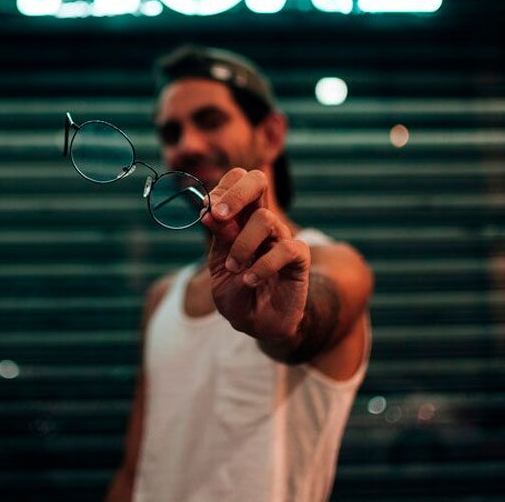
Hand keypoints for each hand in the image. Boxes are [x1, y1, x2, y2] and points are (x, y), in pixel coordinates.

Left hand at [202, 168, 310, 340]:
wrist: (257, 323)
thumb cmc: (237, 291)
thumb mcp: (219, 265)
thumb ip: (219, 238)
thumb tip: (207, 210)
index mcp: (240, 217)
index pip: (236, 180)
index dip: (221, 188)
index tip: (206, 211)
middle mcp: (262, 221)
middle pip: (257, 181)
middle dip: (236, 193)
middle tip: (218, 215)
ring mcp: (281, 237)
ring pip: (265, 219)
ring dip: (242, 244)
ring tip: (233, 268)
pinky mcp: (298, 258)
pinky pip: (285, 249)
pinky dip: (263, 266)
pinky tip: (250, 280)